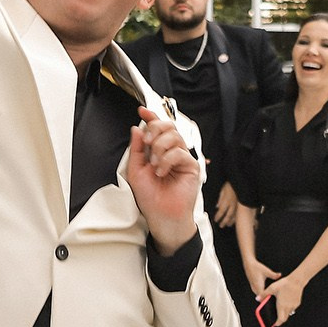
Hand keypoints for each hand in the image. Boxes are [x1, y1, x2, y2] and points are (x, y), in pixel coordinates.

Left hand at [126, 106, 199, 253]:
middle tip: (147, 142)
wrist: (161, 215)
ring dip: (160, 148)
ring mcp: (182, 158)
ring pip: (174, 136)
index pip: (157, 129)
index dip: (151, 117)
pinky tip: (162, 172)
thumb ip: (137, 149)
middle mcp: (171, 152)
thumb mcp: (136, 170)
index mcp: (158, 151)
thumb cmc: (150, 198)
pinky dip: (167, 160)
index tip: (142, 111)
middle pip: (168, 126)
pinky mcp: (192, 166)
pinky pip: (180, 152)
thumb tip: (136, 128)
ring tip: (155, 165)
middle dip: (155, 129)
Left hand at [213, 182, 240, 227]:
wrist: (242, 182)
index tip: (216, 220)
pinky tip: (236, 220)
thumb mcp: (223, 190)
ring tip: (228, 225)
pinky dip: (237, 218)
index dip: (218, 217)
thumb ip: (220, 199)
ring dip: (231, 221)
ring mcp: (239, 205)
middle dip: (224, 221)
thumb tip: (217, 206)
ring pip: (235, 216)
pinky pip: (240, 213)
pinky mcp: (243, 205)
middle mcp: (233, 205)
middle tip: (221, 226)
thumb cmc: (232, 184)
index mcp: (227, 201)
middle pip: (228, 216)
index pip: (221, 211)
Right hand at [244, 259, 279, 298]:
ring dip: (265, 297)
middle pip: (261, 298)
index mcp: (258, 285)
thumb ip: (273, 275)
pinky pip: (258, 293)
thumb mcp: (266, 271)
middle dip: (268, 299)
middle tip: (276, 301)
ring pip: (260, 296)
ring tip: (273, 297)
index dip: (268, 299)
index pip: (263, 296)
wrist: (249, 264)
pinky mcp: (253, 287)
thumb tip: (280, 275)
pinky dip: (263, 294)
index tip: (275, 301)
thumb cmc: (257, 267)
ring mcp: (253, 288)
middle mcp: (255, 288)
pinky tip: (268, 293)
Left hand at [268, 273, 306, 326]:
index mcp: (282, 305)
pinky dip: (288, 308)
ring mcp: (294, 305)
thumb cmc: (284, 284)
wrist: (297, 280)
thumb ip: (264, 294)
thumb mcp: (272, 288)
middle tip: (275, 319)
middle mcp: (289, 307)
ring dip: (284, 313)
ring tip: (279, 309)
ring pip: (289, 313)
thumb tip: (257, 299)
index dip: (277, 323)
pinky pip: (292, 308)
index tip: (273, 324)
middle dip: (280, 319)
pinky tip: (285, 302)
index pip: (280, 320)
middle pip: (284, 318)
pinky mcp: (297, 303)